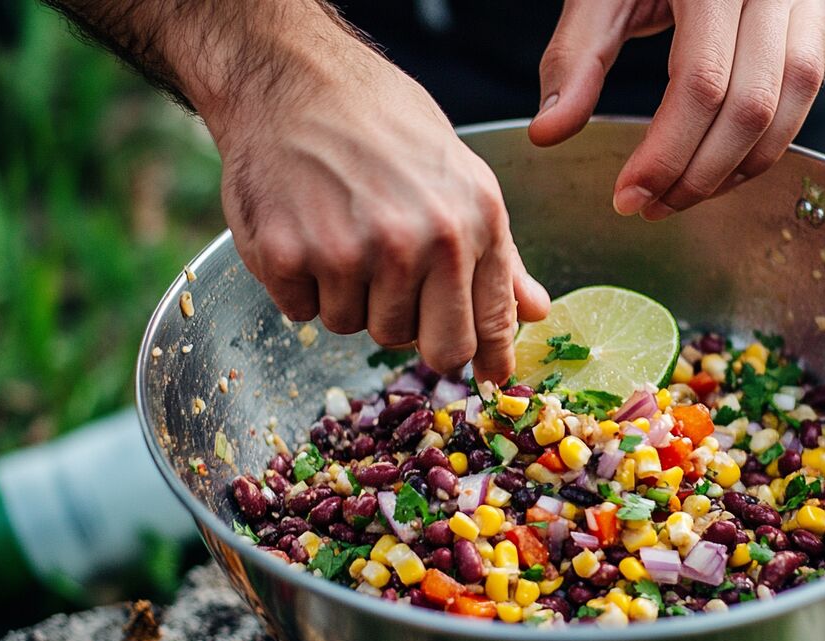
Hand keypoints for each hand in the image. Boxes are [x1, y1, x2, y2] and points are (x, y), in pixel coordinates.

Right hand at [202, 26, 549, 382]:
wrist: (297, 82)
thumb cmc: (387, 128)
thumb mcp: (465, 179)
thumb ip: (500, 256)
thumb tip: (535, 314)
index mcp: (473, 223)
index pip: (484, 327)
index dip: (482, 359)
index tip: (483, 375)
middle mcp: (419, 242)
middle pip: (421, 345)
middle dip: (407, 323)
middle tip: (388, 273)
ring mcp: (352, 252)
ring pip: (355, 328)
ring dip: (348, 296)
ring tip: (342, 231)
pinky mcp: (290, 256)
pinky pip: (303, 312)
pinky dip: (301, 284)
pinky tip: (306, 230)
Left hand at [528, 0, 824, 219]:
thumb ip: (576, 58)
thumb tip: (548, 133)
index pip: (701, 84)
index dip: (666, 153)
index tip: (627, 197)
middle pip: (750, 108)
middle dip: (698, 176)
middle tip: (650, 207)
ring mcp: (811, 3)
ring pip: (788, 111)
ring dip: (734, 171)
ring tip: (679, 196)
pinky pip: (804, 99)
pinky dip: (762, 146)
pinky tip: (717, 168)